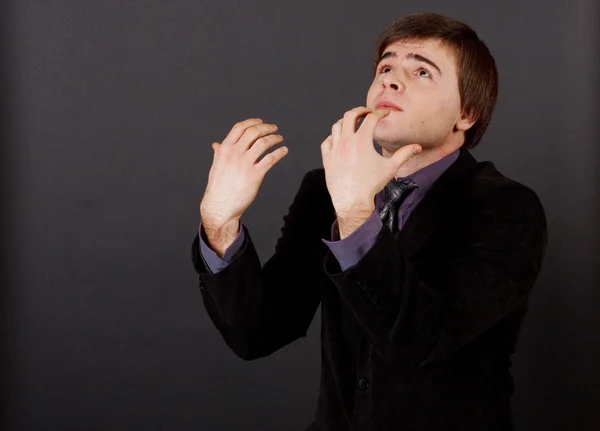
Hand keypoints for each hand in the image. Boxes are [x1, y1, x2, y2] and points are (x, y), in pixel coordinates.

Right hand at [200, 118, 287, 252]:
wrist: (220, 206)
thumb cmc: (218, 188)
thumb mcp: (216, 166)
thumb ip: (219, 153)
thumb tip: (216, 145)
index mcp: (225, 149)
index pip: (239, 128)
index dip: (252, 122)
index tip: (260, 122)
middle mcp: (235, 153)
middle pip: (254, 132)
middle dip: (266, 128)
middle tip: (274, 128)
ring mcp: (245, 163)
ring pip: (263, 143)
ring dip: (274, 138)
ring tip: (280, 139)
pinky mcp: (255, 175)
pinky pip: (270, 159)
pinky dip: (279, 152)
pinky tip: (283, 151)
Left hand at [320, 107, 420, 233]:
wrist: (353, 201)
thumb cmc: (371, 185)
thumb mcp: (391, 168)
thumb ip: (404, 154)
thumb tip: (417, 147)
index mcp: (362, 141)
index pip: (371, 118)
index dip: (380, 113)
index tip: (384, 114)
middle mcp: (346, 141)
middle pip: (350, 115)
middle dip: (360, 111)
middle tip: (367, 113)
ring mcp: (335, 149)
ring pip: (336, 126)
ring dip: (345, 122)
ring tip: (353, 123)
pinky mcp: (327, 158)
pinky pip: (327, 141)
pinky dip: (333, 137)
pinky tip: (339, 139)